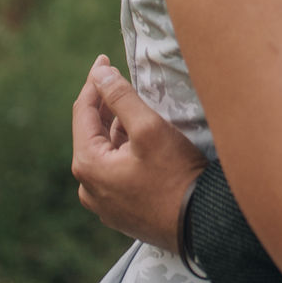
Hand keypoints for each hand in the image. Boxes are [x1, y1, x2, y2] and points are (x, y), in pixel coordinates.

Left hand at [71, 55, 206, 250]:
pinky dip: (123, 149)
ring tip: (132, 105)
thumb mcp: (149, 128)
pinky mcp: (121, 212)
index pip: (83, 112)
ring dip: (115, 127)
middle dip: (103, 103)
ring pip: (104, 152)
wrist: (199, 224)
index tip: (103, 59)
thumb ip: (121, 97)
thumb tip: (99, 73)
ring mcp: (103, 204)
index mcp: (87, 165)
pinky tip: (139, 139)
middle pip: (91, 133)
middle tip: (116, 76)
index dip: (93, 82)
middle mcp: (88, 188)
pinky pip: (114, 171)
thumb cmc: (175, 173)